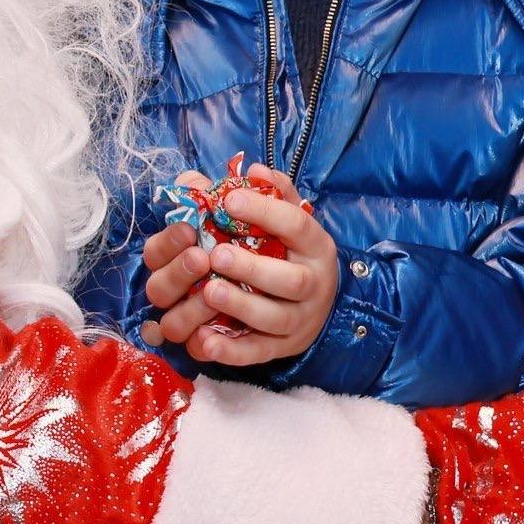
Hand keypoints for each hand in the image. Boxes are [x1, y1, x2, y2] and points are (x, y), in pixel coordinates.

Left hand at [140, 165, 337, 366]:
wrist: (319, 302)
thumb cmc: (292, 252)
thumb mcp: (290, 220)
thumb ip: (271, 194)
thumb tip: (253, 169)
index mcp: (316, 246)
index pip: (297, 225)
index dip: (264, 211)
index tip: (227, 199)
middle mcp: (314, 285)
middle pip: (290, 280)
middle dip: (251, 268)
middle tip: (215, 253)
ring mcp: (300, 320)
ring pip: (273, 319)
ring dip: (240, 305)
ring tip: (208, 290)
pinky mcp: (282, 348)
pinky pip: (257, 354)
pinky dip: (231, 351)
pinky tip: (204, 341)